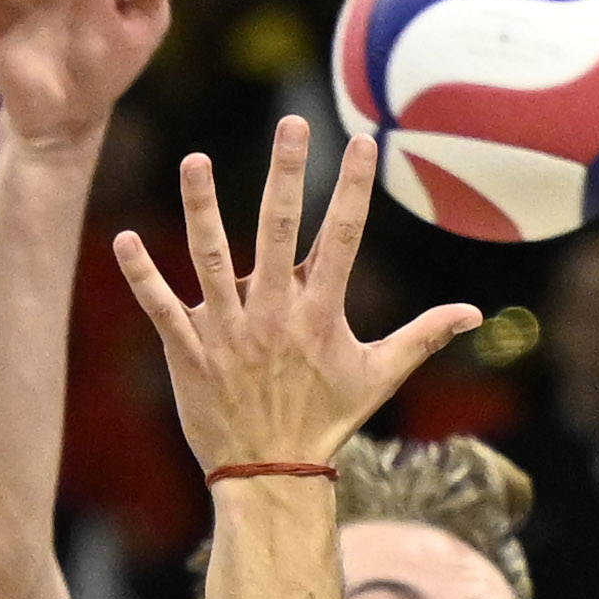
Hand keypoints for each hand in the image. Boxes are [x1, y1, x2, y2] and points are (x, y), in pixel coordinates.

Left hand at [115, 118, 480, 471]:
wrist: (269, 474)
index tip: (362, 141)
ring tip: (195, 161)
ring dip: (202, 208)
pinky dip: (141, 275)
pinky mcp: (187, 351)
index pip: (342, 238)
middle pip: (278, 231)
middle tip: (291, 124)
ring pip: (210, 258)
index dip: (353, 189)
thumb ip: (422, 337)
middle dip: (286, 174)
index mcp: (319, 314)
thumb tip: (474, 314)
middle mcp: (273, 314)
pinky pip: (160, 307)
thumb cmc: (325, 422)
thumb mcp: (378, 378)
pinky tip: (124, 238)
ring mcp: (226, 331)